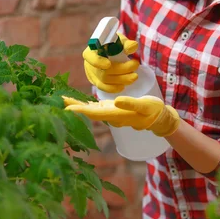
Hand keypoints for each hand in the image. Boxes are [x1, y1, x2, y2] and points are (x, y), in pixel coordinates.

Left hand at [63, 95, 179, 137]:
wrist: (158, 118)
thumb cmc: (153, 110)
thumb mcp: (145, 105)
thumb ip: (131, 104)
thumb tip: (116, 102)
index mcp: (117, 115)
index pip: (95, 114)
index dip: (81, 111)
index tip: (68, 108)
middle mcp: (111, 116)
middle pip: (89, 113)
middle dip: (75, 107)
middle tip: (60, 100)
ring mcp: (111, 114)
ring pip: (91, 111)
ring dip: (78, 106)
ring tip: (65, 100)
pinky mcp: (113, 110)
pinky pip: (96, 109)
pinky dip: (86, 106)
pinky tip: (79, 103)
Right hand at [82, 33, 139, 93]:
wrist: (109, 51)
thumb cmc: (113, 44)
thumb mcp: (118, 40)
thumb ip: (125, 43)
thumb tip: (133, 46)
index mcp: (91, 51)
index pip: (91, 58)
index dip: (98, 62)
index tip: (108, 64)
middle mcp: (89, 64)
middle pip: (102, 71)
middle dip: (121, 70)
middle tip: (135, 65)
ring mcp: (92, 75)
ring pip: (104, 81)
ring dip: (121, 79)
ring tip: (134, 76)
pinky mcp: (97, 82)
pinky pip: (104, 88)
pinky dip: (114, 88)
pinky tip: (124, 85)